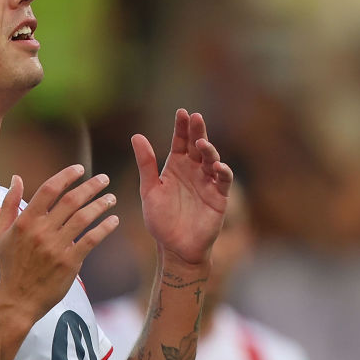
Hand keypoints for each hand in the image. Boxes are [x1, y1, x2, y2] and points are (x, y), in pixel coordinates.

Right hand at [0, 165, 118, 320]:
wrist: (17, 300)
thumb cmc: (9, 265)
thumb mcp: (0, 233)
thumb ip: (8, 204)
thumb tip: (16, 177)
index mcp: (25, 221)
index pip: (49, 190)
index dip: (66, 176)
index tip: (79, 169)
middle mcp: (41, 232)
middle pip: (70, 200)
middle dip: (90, 186)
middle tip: (104, 179)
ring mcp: (56, 247)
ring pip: (83, 218)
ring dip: (100, 205)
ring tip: (111, 198)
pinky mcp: (69, 263)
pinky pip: (91, 240)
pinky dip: (104, 228)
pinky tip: (113, 220)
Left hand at [132, 109, 233, 265]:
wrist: (175, 247)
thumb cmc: (161, 220)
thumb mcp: (149, 190)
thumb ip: (145, 164)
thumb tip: (136, 135)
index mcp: (176, 166)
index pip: (180, 142)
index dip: (181, 127)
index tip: (181, 112)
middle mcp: (194, 171)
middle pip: (197, 146)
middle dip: (197, 131)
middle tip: (195, 117)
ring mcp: (208, 182)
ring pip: (212, 160)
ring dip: (209, 150)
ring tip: (201, 143)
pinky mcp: (219, 197)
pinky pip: (223, 181)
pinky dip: (223, 172)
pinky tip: (219, 166)